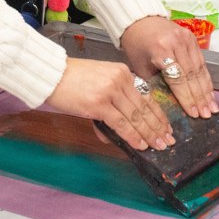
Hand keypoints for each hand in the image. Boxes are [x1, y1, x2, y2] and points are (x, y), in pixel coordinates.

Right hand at [45, 57, 174, 151]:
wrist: (51, 73)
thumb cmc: (71, 78)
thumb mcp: (99, 80)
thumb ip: (113, 99)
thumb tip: (121, 127)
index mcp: (123, 72)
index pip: (146, 96)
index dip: (158, 114)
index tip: (166, 126)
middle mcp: (120, 79)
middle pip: (144, 107)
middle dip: (157, 127)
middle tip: (166, 140)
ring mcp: (110, 91)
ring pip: (135, 117)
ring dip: (148, 134)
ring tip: (157, 145)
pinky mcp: (99, 104)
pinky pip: (121, 123)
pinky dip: (132, 136)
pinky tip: (139, 144)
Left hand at [119, 16, 218, 118]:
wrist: (139, 20)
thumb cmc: (136, 46)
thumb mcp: (140, 67)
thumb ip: (156, 85)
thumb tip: (172, 107)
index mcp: (160, 49)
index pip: (177, 78)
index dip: (186, 98)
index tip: (193, 113)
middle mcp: (176, 42)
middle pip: (191, 75)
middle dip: (199, 97)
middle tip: (206, 115)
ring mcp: (186, 38)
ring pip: (199, 69)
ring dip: (206, 90)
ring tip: (212, 108)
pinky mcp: (192, 37)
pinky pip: (201, 62)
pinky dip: (205, 78)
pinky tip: (210, 92)